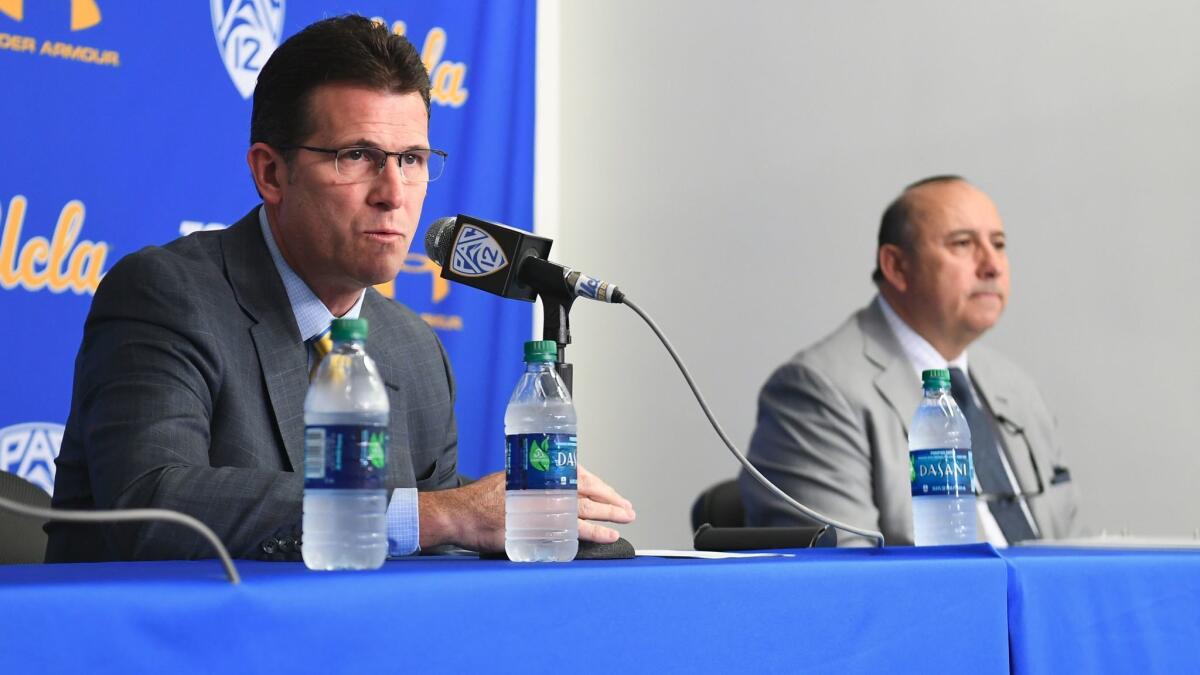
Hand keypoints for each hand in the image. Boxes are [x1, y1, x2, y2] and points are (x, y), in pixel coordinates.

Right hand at [418, 466, 635, 551]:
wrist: (461, 514)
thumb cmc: (480, 500)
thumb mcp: (510, 481)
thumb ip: (530, 484)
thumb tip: (548, 490)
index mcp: (539, 473)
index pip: (578, 475)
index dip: (598, 484)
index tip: (610, 491)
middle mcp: (544, 486)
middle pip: (587, 491)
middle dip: (610, 499)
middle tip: (627, 507)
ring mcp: (543, 506)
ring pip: (586, 509)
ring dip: (609, 514)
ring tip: (625, 518)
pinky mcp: (540, 526)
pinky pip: (575, 529)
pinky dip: (594, 532)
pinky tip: (607, 536)